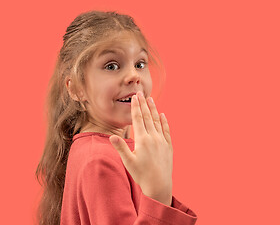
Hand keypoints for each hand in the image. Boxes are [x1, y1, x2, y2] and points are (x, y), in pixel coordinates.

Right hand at [109, 91, 172, 205]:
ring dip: (154, 109)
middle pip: (147, 117)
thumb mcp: (128, 162)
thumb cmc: (141, 175)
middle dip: (143, 104)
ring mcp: (162, 141)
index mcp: (142, 140)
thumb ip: (121, 148)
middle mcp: (153, 138)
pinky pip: (166, 130)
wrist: (159, 185)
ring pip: (157, 121)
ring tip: (151, 99)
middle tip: (140, 93)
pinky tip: (163, 115)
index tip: (135, 97)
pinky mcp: (169, 146)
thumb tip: (111, 136)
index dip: (136, 107)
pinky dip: (164, 122)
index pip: (138, 119)